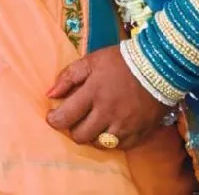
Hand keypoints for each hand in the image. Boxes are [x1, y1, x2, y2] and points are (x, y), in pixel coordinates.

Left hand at [46, 45, 166, 149]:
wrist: (158, 66)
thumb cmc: (120, 61)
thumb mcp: (92, 60)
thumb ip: (69, 76)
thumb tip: (50, 94)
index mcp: (93, 92)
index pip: (66, 116)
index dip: (54, 120)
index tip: (52, 117)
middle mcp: (107, 113)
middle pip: (80, 135)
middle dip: (73, 129)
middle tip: (75, 119)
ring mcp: (124, 126)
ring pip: (98, 144)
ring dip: (92, 136)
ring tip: (93, 123)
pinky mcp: (139, 134)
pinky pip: (118, 147)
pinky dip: (111, 140)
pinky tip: (110, 128)